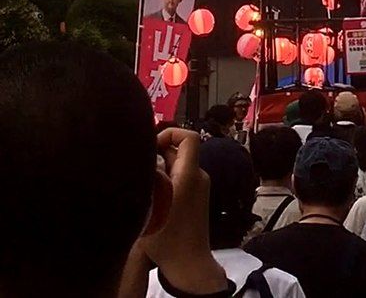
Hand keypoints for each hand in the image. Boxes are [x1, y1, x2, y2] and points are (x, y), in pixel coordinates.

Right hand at [139, 129, 227, 293]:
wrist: (188, 263)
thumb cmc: (168, 237)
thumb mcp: (150, 204)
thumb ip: (149, 176)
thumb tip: (145, 158)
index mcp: (190, 174)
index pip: (188, 136)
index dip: (168, 133)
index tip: (148, 147)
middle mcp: (198, 176)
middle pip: (178, 151)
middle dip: (156, 155)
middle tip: (138, 170)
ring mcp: (198, 187)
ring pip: (175, 165)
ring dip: (157, 170)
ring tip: (141, 185)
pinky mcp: (195, 197)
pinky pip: (178, 178)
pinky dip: (163, 181)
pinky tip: (149, 197)